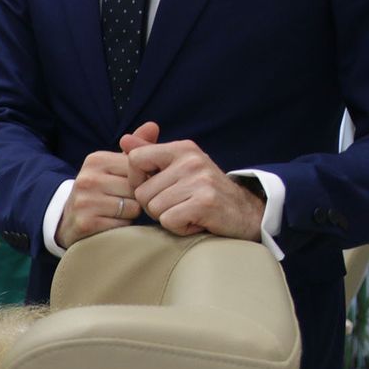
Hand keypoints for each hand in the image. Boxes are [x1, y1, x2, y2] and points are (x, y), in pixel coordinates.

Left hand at [125, 136, 265, 240]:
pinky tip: (195, 221)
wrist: (245, 212)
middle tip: (179, 204)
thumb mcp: (178, 167)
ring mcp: (200, 180)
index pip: (135, 159)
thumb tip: (124, 140)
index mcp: (182, 149)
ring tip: (188, 211)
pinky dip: (179, 228)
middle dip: (155, 206)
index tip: (155, 187)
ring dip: (168, 217)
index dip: (137, 180)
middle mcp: (191, 160)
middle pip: (142, 193)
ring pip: (154, 209)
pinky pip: (169, 221)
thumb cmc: (204, 192)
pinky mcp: (205, 203)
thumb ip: (150, 153)